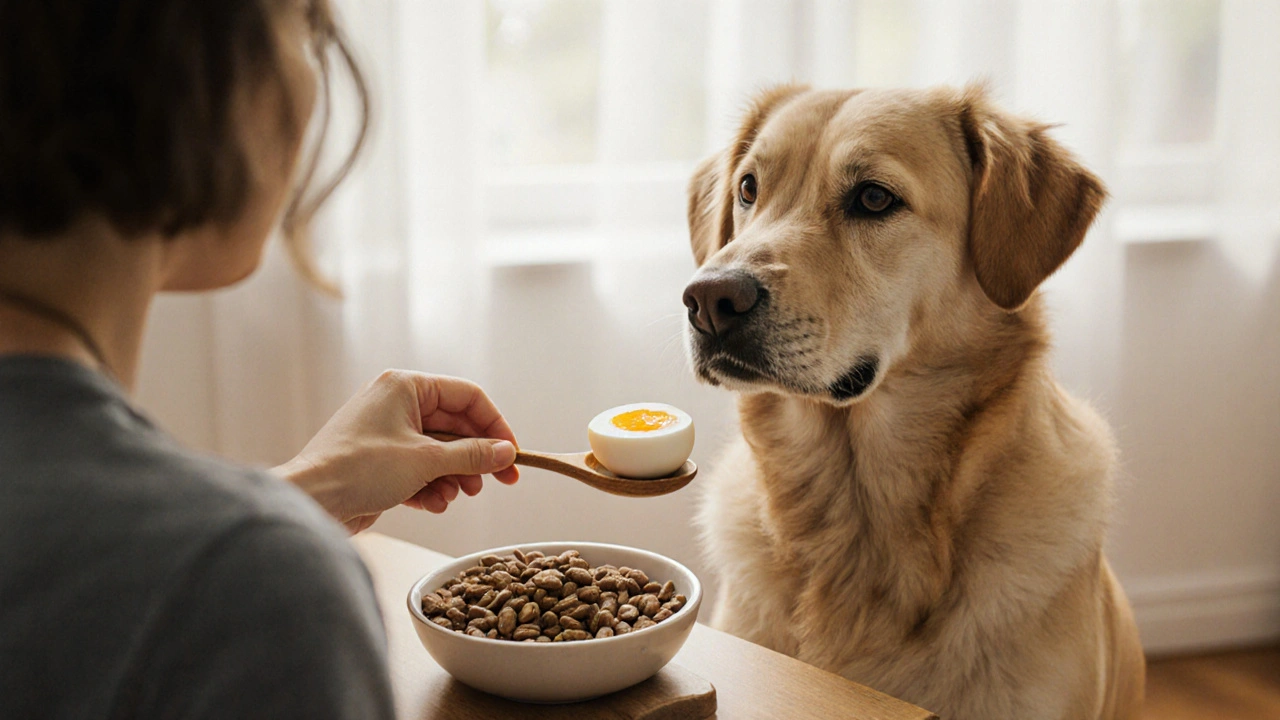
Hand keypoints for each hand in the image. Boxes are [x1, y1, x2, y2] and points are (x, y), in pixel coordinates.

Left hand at [275, 370, 518, 532]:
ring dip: (453, 476)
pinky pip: (419, 469)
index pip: (467, 396)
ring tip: (457, 495)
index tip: (511, 454)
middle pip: (455, 426)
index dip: (495, 425)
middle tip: (495, 482)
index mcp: (405, 387)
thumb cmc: (358, 469)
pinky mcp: (380, 461)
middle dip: (474, 457)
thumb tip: (505, 452)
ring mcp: (386, 433)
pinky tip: (432, 503)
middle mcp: (396, 404)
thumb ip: (472, 455)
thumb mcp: (426, 460)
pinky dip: (431, 486)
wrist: (310, 501)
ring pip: (439, 451)